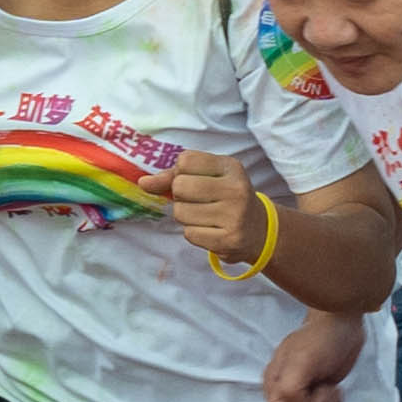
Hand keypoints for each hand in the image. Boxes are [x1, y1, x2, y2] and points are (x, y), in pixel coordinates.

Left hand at [162, 147, 266, 271]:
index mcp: (230, 167)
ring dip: (185, 217)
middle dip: (181, 196)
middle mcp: (235, 189)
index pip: (185, 161)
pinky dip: (194, 233)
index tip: (196, 181)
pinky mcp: (229, 240)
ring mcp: (234, 215)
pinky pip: (189, 234)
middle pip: (179, 187)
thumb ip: (173, 177)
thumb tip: (142, 183)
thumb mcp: (208, 178)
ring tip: (205, 216)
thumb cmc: (225, 198)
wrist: (259, 231)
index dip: (181, 173)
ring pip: (180, 212)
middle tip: (198, 201)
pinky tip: (210, 230)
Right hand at [260, 308, 358, 401]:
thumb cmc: (322, 341)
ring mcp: (300, 397)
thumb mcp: (302, 361)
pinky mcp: (316, 399)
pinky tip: (334, 392)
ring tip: (332, 391)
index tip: (318, 395)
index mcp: (274, 385)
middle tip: (328, 392)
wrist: (342, 326)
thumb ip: (290, 388)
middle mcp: (283, 394)